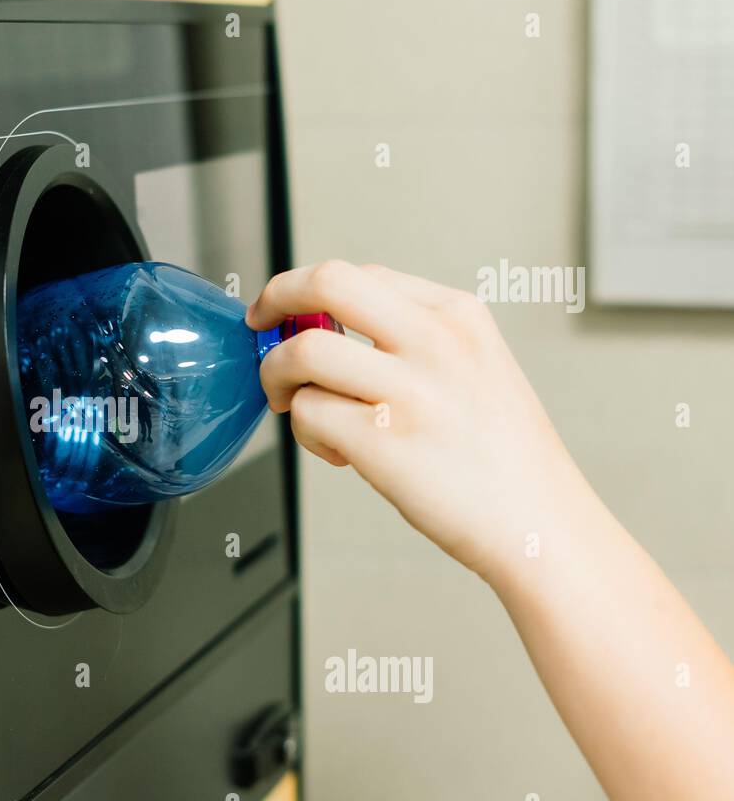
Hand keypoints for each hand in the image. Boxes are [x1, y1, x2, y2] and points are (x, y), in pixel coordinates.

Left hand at [247, 260, 593, 580]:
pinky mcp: (382, 441)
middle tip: (260, 326)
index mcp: (459, 315)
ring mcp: (410, 390)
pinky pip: (307, 413)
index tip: (289, 314)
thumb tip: (323, 332)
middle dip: (275, 298)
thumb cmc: (502, 458)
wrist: (541, 524)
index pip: (360, 276)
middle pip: (326, 282)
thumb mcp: (476, 368)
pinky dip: (305, 433)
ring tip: (294, 405)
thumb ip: (412, 340)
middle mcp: (436, 340)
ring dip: (277, 377)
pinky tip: (338, 453)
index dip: (309, 292)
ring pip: (301, 352)